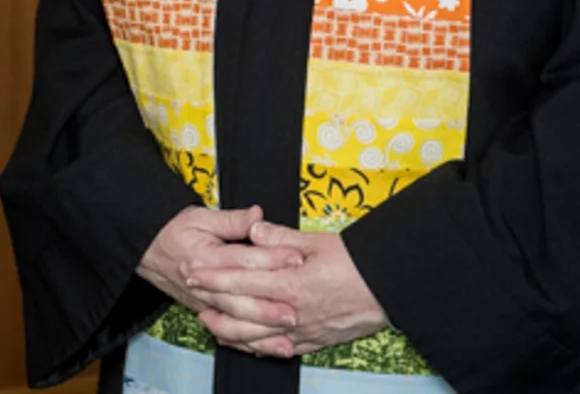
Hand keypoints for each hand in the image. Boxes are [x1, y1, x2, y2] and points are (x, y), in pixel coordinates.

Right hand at [138, 206, 304, 347]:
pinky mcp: (206, 312)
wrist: (148, 249)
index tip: (296, 258)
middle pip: (239, 299)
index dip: (271, 259)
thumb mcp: (201, 217)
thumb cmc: (174, 231)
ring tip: (287, 331)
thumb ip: (233, 219)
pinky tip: (267, 345)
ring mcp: (204, 302)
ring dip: (262, 329)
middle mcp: (203, 285)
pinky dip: (249, 342)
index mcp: (204, 257)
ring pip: (235, 322)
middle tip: (296, 308)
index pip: (242, 260)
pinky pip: (228, 333)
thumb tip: (258, 215)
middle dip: (269, 306)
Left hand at [186, 222, 386, 358]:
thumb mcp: (317, 242)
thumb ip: (280, 238)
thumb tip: (253, 230)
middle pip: (243, 311)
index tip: (194, 272)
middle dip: (213, 301)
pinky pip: (277, 349)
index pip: (243, 280)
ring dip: (229, 329)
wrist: (388, 290)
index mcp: (291, 283)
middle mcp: (293, 312)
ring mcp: (302, 331)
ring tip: (208, 319)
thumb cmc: (354, 262)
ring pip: (256, 337)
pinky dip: (255, 346)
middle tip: (191, 293)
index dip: (215, 277)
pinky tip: (243, 341)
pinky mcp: (313, 342)